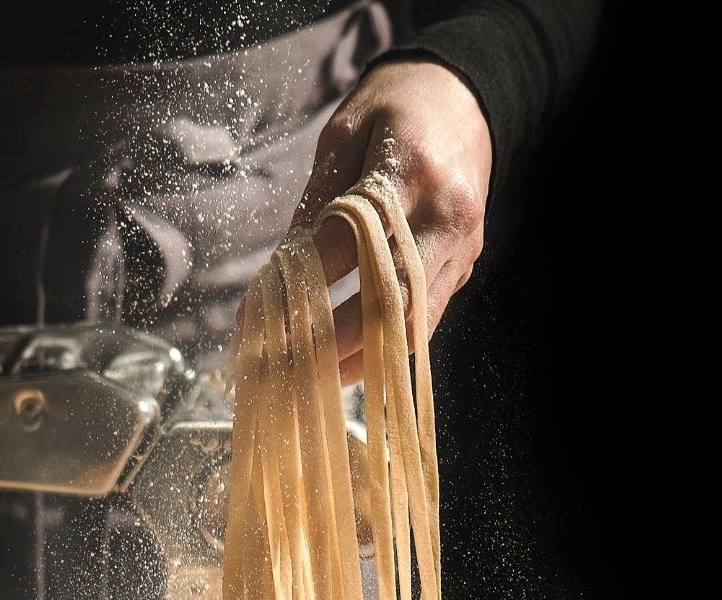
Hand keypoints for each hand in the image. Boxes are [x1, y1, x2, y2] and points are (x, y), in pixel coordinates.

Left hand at [293, 58, 492, 383]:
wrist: (464, 94)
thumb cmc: (394, 108)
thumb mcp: (344, 135)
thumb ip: (318, 200)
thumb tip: (283, 269)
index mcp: (414, 173)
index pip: (349, 247)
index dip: (300, 288)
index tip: (256, 318)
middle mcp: (448, 218)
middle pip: (390, 303)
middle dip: (331, 344)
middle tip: (281, 370)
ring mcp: (464, 247)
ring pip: (413, 325)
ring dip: (359, 360)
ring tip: (308, 381)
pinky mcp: (465, 265)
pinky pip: (424, 319)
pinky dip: (383, 348)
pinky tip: (343, 364)